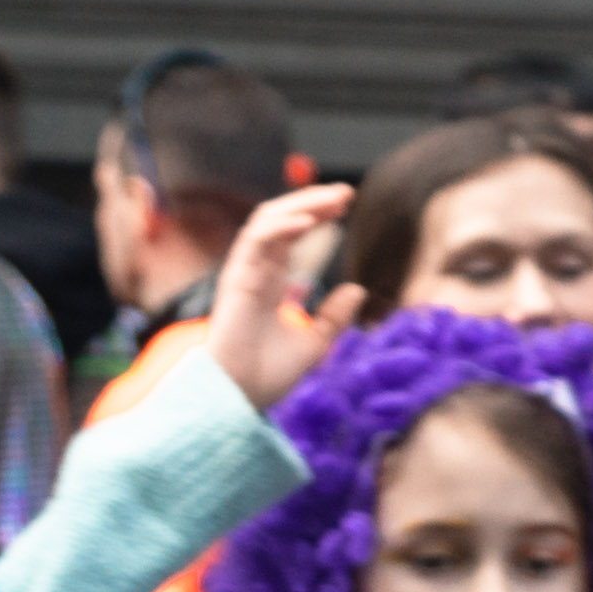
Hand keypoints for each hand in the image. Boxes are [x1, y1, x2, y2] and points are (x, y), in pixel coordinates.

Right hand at [202, 184, 367, 411]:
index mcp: (270, 283)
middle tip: (345, 194)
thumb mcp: (314, 343)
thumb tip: (357, 289)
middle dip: (311, 202)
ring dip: (300, 206)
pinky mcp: (235, 280)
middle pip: (280, 221)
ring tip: (333, 200)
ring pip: (266, 222)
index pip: (291, 235)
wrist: (241, 397)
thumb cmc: (269, 375)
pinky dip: (281, 226)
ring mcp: (244, 273)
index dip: (316, 216)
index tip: (345, 205)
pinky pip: (255, 242)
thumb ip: (333, 316)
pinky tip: (308, 221)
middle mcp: (255, 272)